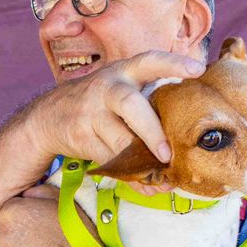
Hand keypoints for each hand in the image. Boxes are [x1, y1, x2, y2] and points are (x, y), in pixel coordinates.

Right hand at [23, 51, 202, 165]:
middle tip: (168, 155)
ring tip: (163, 180)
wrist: (48, 116)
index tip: (198, 69)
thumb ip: (147, 101)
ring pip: (120, 141)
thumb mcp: (119, 88)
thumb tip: (183, 137)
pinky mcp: (81, 137)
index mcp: (124, 72)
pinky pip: (110, 159)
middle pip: (130, 105)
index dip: (173, 63)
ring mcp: (91, 113)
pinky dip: (129, 176)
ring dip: (143, 164)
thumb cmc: (100, 102)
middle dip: (152, 132)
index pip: (149, 61)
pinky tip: (143, 185)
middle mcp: (107, 88)